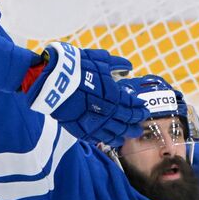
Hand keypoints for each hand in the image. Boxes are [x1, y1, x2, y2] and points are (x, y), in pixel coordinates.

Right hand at [24, 42, 147, 144]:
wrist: (55, 81)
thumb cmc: (78, 67)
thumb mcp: (100, 60)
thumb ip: (117, 63)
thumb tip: (128, 66)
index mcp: (115, 96)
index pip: (132, 106)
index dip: (139, 108)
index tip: (143, 109)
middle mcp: (109, 112)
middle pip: (127, 122)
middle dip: (135, 124)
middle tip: (140, 126)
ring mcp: (96, 123)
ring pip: (115, 133)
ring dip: (123, 134)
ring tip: (127, 136)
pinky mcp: (83, 130)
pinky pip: (99, 137)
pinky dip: (107, 139)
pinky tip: (110, 139)